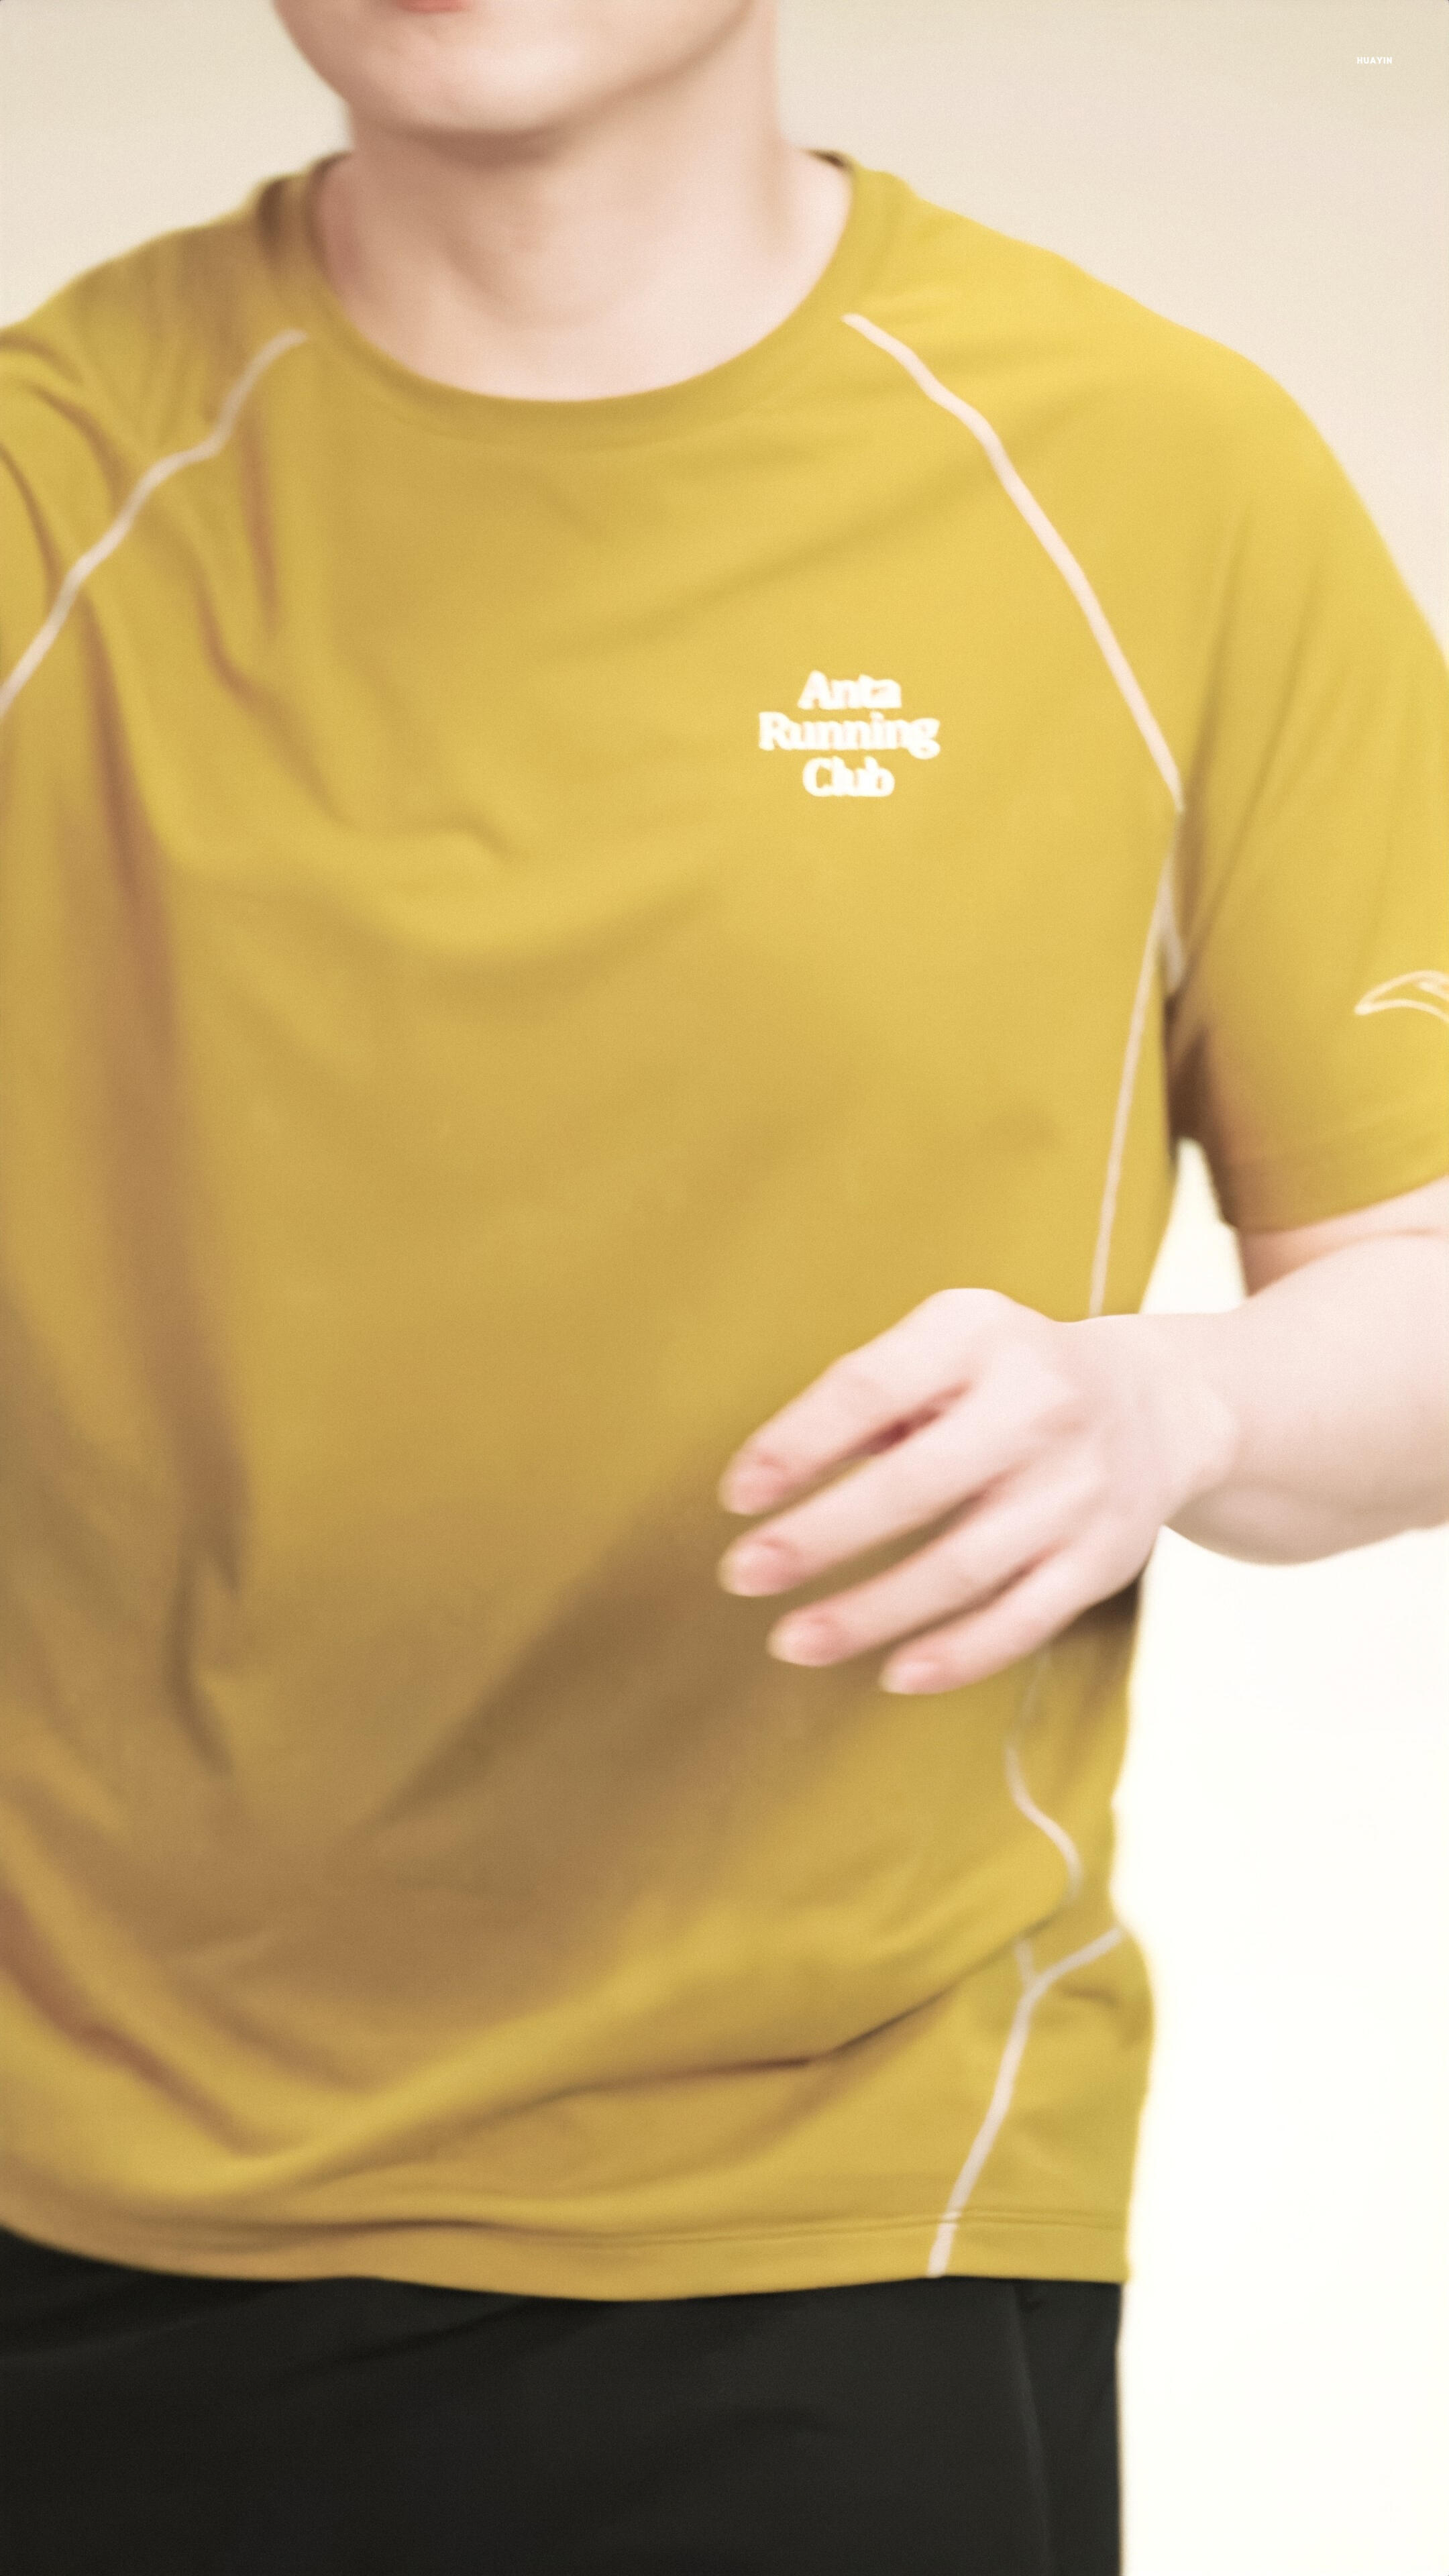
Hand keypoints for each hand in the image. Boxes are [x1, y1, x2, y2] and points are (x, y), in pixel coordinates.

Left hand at [716, 1290, 1236, 1693]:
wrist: (1157, 1404)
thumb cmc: (1007, 1377)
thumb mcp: (947, 1345)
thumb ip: (872, 1395)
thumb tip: (776, 1476)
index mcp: (980, 1335)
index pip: (873, 1387)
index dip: (799, 1444)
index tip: (738, 1494)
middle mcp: (1038, 1405)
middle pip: (916, 1485)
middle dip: (819, 1538)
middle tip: (742, 1574)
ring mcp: (1077, 1488)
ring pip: (963, 1567)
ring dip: (870, 1612)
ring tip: (793, 1639)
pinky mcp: (1103, 1558)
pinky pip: (1022, 1620)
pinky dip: (956, 1655)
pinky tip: (894, 1674)